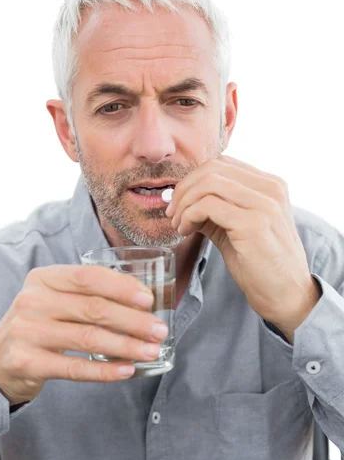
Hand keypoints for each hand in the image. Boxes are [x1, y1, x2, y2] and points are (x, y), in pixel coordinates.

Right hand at [0, 265, 167, 404]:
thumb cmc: (40, 323)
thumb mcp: (55, 298)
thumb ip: (88, 294)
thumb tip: (143, 299)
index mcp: (44, 278)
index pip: (88, 277)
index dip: (122, 287)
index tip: (149, 300)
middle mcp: (33, 301)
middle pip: (93, 308)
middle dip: (132, 320)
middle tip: (159, 330)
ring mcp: (27, 332)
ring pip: (88, 338)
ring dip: (126, 346)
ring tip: (151, 351)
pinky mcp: (28, 362)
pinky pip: (75, 368)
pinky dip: (105, 371)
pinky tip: (127, 370)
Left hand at [165, 155, 320, 339]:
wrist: (287, 296)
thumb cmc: (261, 264)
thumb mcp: (237, 228)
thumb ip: (216, 208)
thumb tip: (180, 199)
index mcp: (270, 185)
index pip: (221, 163)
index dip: (193, 179)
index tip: (179, 203)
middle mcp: (271, 189)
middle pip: (212, 169)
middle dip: (184, 189)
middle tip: (172, 214)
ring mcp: (265, 205)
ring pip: (207, 183)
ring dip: (184, 204)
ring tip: (180, 225)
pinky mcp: (253, 224)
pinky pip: (207, 205)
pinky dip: (189, 216)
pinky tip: (186, 232)